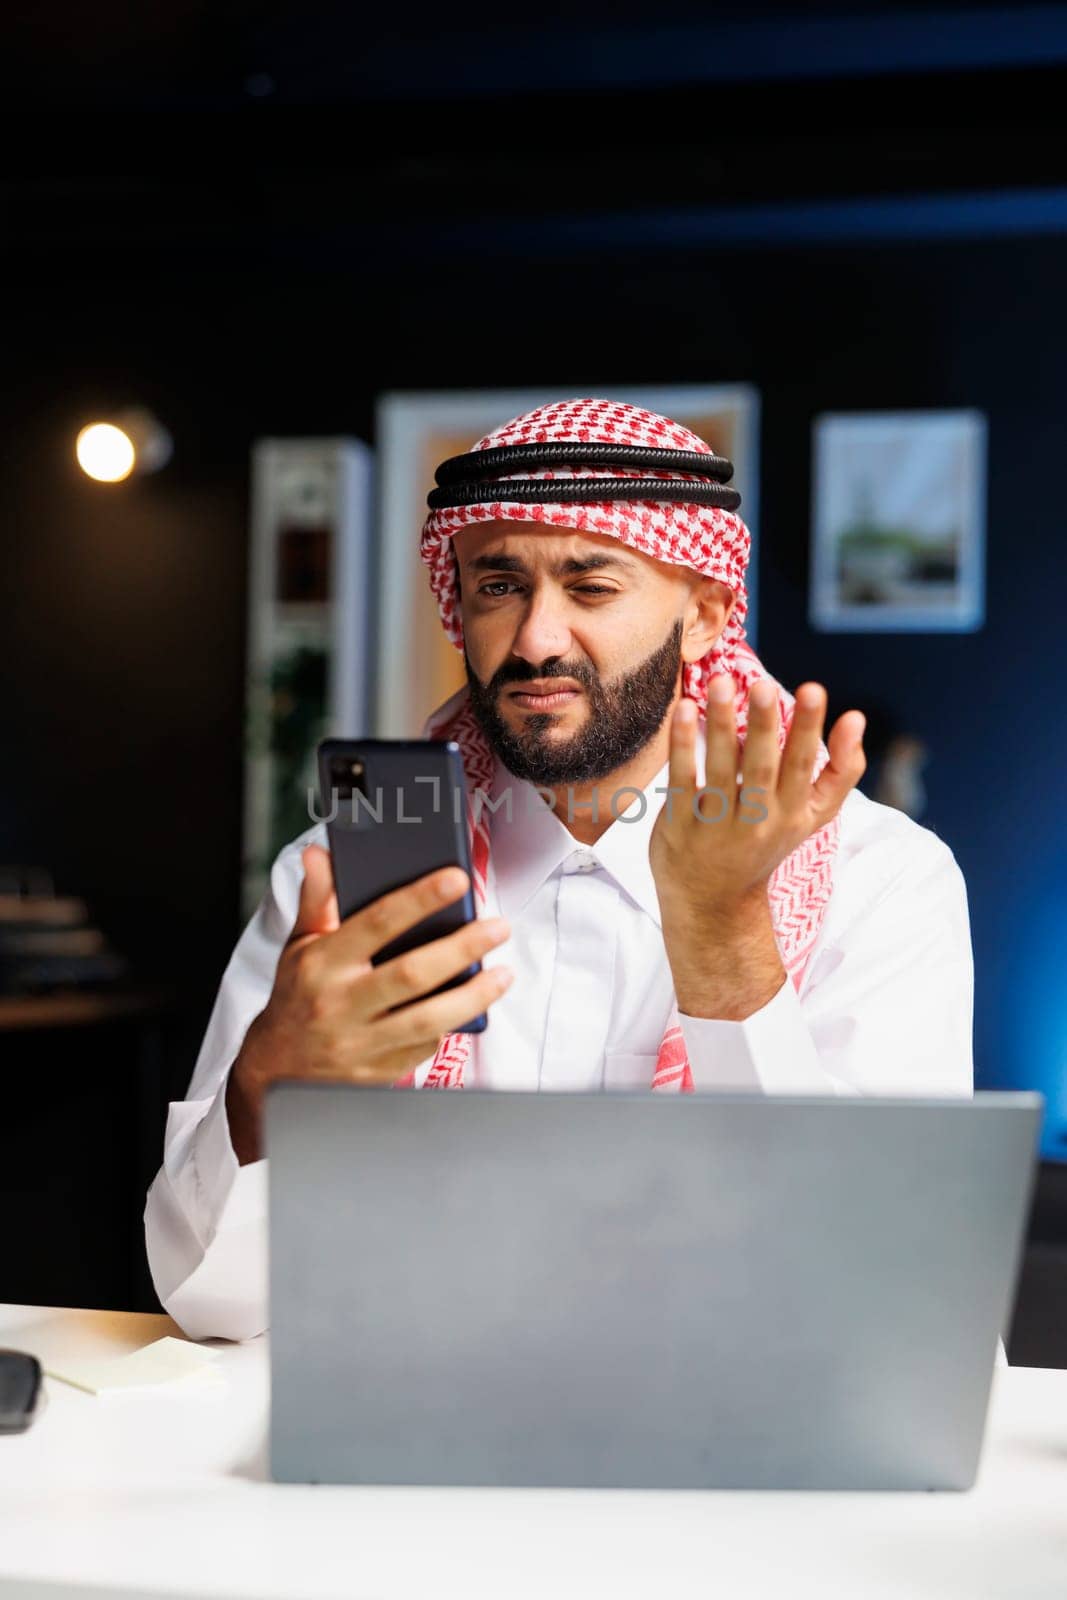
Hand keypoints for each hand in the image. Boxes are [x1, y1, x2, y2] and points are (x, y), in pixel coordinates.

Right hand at [226, 845, 512, 1161]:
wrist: (276, 1068)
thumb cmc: (297, 996)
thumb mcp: (299, 945)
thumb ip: (317, 900)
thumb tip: (319, 855)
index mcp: (322, 963)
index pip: (376, 923)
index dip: (419, 899)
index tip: (457, 879)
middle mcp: (340, 1003)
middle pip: (413, 974)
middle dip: (463, 948)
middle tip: (499, 928)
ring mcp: (360, 1043)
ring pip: (428, 1019)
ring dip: (474, 995)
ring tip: (503, 974)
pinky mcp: (377, 1073)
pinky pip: (425, 1048)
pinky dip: (451, 1026)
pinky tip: (470, 1008)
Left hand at [649, 679, 865, 1018]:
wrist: (714, 903)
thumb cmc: (767, 841)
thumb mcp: (813, 815)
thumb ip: (841, 770)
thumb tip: (857, 718)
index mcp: (794, 812)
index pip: (804, 767)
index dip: (810, 730)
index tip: (813, 690)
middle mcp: (758, 821)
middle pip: (762, 768)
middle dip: (764, 727)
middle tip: (764, 685)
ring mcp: (717, 826)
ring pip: (721, 771)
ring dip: (720, 726)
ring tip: (720, 683)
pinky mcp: (681, 827)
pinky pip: (682, 782)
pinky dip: (682, 747)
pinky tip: (684, 710)